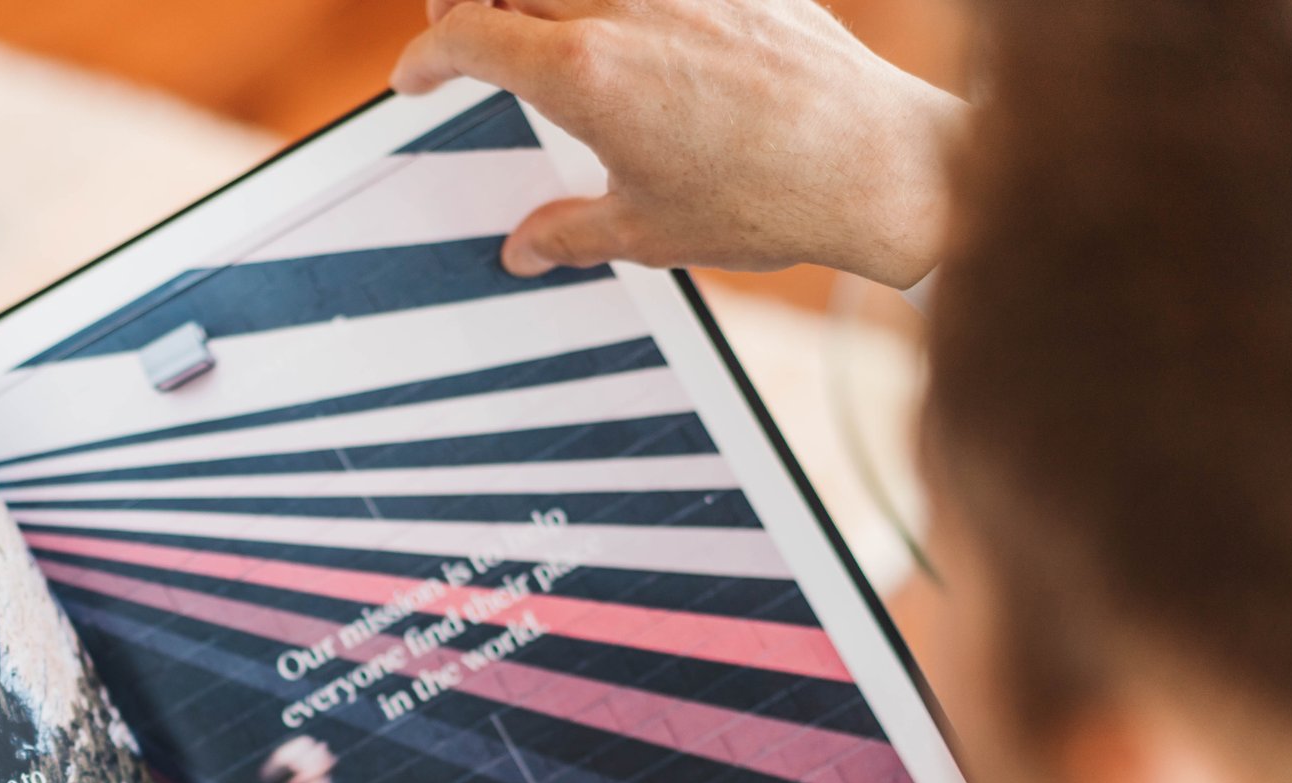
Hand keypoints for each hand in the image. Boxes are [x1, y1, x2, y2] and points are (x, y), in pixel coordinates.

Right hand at [392, 0, 963, 287]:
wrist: (876, 164)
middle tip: (461, 38)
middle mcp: (623, 4)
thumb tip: (528, 249)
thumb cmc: (770, 197)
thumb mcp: (647, 228)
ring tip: (535, 25)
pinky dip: (615, 1)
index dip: (423, 58)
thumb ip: (570, 230)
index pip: (464, 36)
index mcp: (583, 71)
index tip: (415, 79)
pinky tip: (625, 25)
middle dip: (462, 6)